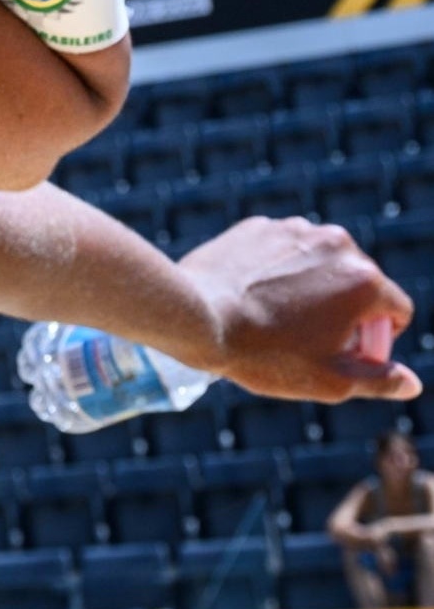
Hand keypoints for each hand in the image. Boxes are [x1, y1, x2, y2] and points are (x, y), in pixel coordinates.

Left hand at [178, 217, 419, 402]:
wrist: (198, 316)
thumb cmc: (267, 354)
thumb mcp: (331, 380)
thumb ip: (379, 380)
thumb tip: (411, 382)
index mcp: (364, 279)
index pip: (397, 309)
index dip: (380, 339)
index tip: (352, 354)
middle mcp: (336, 243)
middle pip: (361, 281)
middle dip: (350, 311)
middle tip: (316, 341)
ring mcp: (294, 228)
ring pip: (322, 263)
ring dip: (315, 288)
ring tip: (283, 320)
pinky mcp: (259, 226)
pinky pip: (285, 251)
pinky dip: (280, 272)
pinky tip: (257, 298)